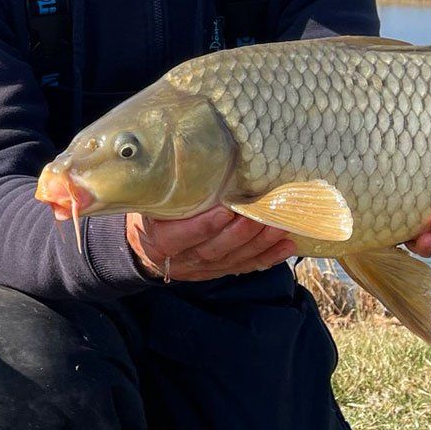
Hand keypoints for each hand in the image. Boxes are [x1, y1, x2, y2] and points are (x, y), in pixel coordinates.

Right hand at [125, 207, 297, 282]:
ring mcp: (201, 269)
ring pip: (232, 260)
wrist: (144, 244)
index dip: (202, 227)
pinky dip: (267, 258)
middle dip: (240, 234)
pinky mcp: (218, 271)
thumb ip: (165, 190)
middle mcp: (181, 260)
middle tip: (262, 215)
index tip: (225, 210)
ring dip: (259, 244)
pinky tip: (286, 247)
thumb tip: (188, 157)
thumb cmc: (150, 212)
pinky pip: (244, 267)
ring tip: (280, 227)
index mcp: (159, 241)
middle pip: (212, 251)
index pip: (179, 238)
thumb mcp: (148, 201)